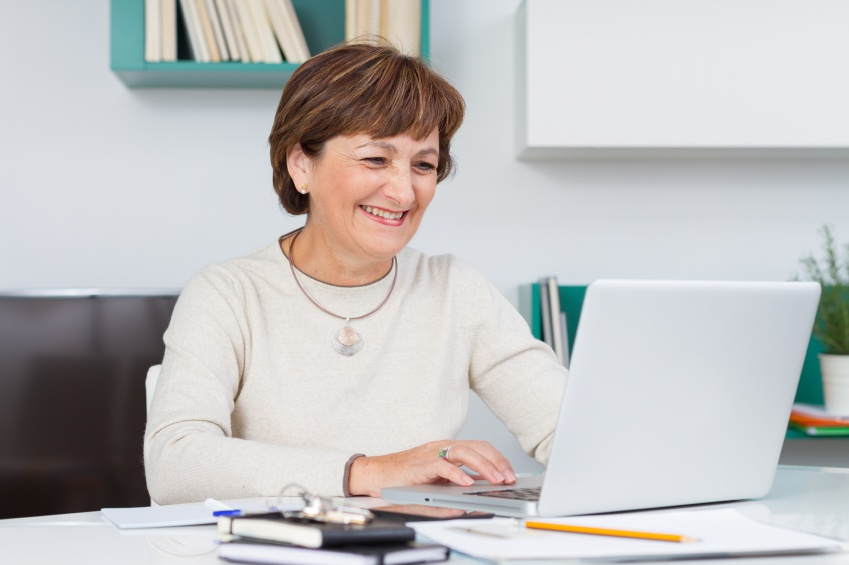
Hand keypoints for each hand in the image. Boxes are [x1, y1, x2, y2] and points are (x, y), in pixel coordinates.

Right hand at [347, 440, 516, 497]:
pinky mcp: (420, 465)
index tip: (510, 474)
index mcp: (448, 450)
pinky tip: (467, 483)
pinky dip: (457, 474)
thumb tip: (477, 495)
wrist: (377, 475)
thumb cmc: (405, 479)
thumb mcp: (437, 481)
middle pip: (477, 447)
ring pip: (464, 453)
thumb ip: (456, 484)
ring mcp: (431, 454)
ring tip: (496, 479)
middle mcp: (442, 448)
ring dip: (484, 467)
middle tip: (509, 478)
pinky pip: (442, 466)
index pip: (480, 448)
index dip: (497, 459)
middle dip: (497, 462)